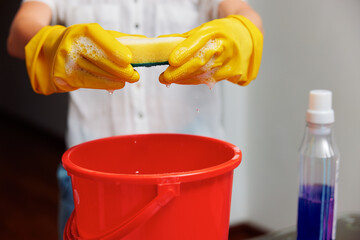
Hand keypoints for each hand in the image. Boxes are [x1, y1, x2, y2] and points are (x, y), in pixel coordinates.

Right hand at [25, 23, 140, 94]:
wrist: (54, 50)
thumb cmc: (85, 43)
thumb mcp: (101, 37)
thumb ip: (122, 41)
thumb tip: (146, 43)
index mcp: (84, 31)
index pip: (100, 39)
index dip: (115, 50)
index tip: (129, 60)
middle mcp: (72, 44)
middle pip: (100, 59)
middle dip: (121, 70)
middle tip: (134, 76)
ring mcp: (66, 61)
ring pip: (96, 73)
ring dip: (115, 79)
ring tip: (128, 80)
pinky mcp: (64, 76)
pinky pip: (88, 82)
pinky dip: (105, 84)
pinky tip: (117, 84)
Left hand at [158, 15, 262, 87]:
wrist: (247, 37)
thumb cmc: (222, 32)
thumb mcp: (205, 29)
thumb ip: (185, 39)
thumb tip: (161, 43)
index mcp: (216, 31)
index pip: (198, 42)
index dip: (184, 52)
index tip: (171, 60)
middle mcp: (223, 47)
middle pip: (199, 62)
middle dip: (179, 72)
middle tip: (164, 77)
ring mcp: (229, 62)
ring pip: (203, 74)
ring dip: (184, 78)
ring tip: (169, 79)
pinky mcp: (232, 73)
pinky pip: (209, 80)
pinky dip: (193, 81)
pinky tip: (183, 81)